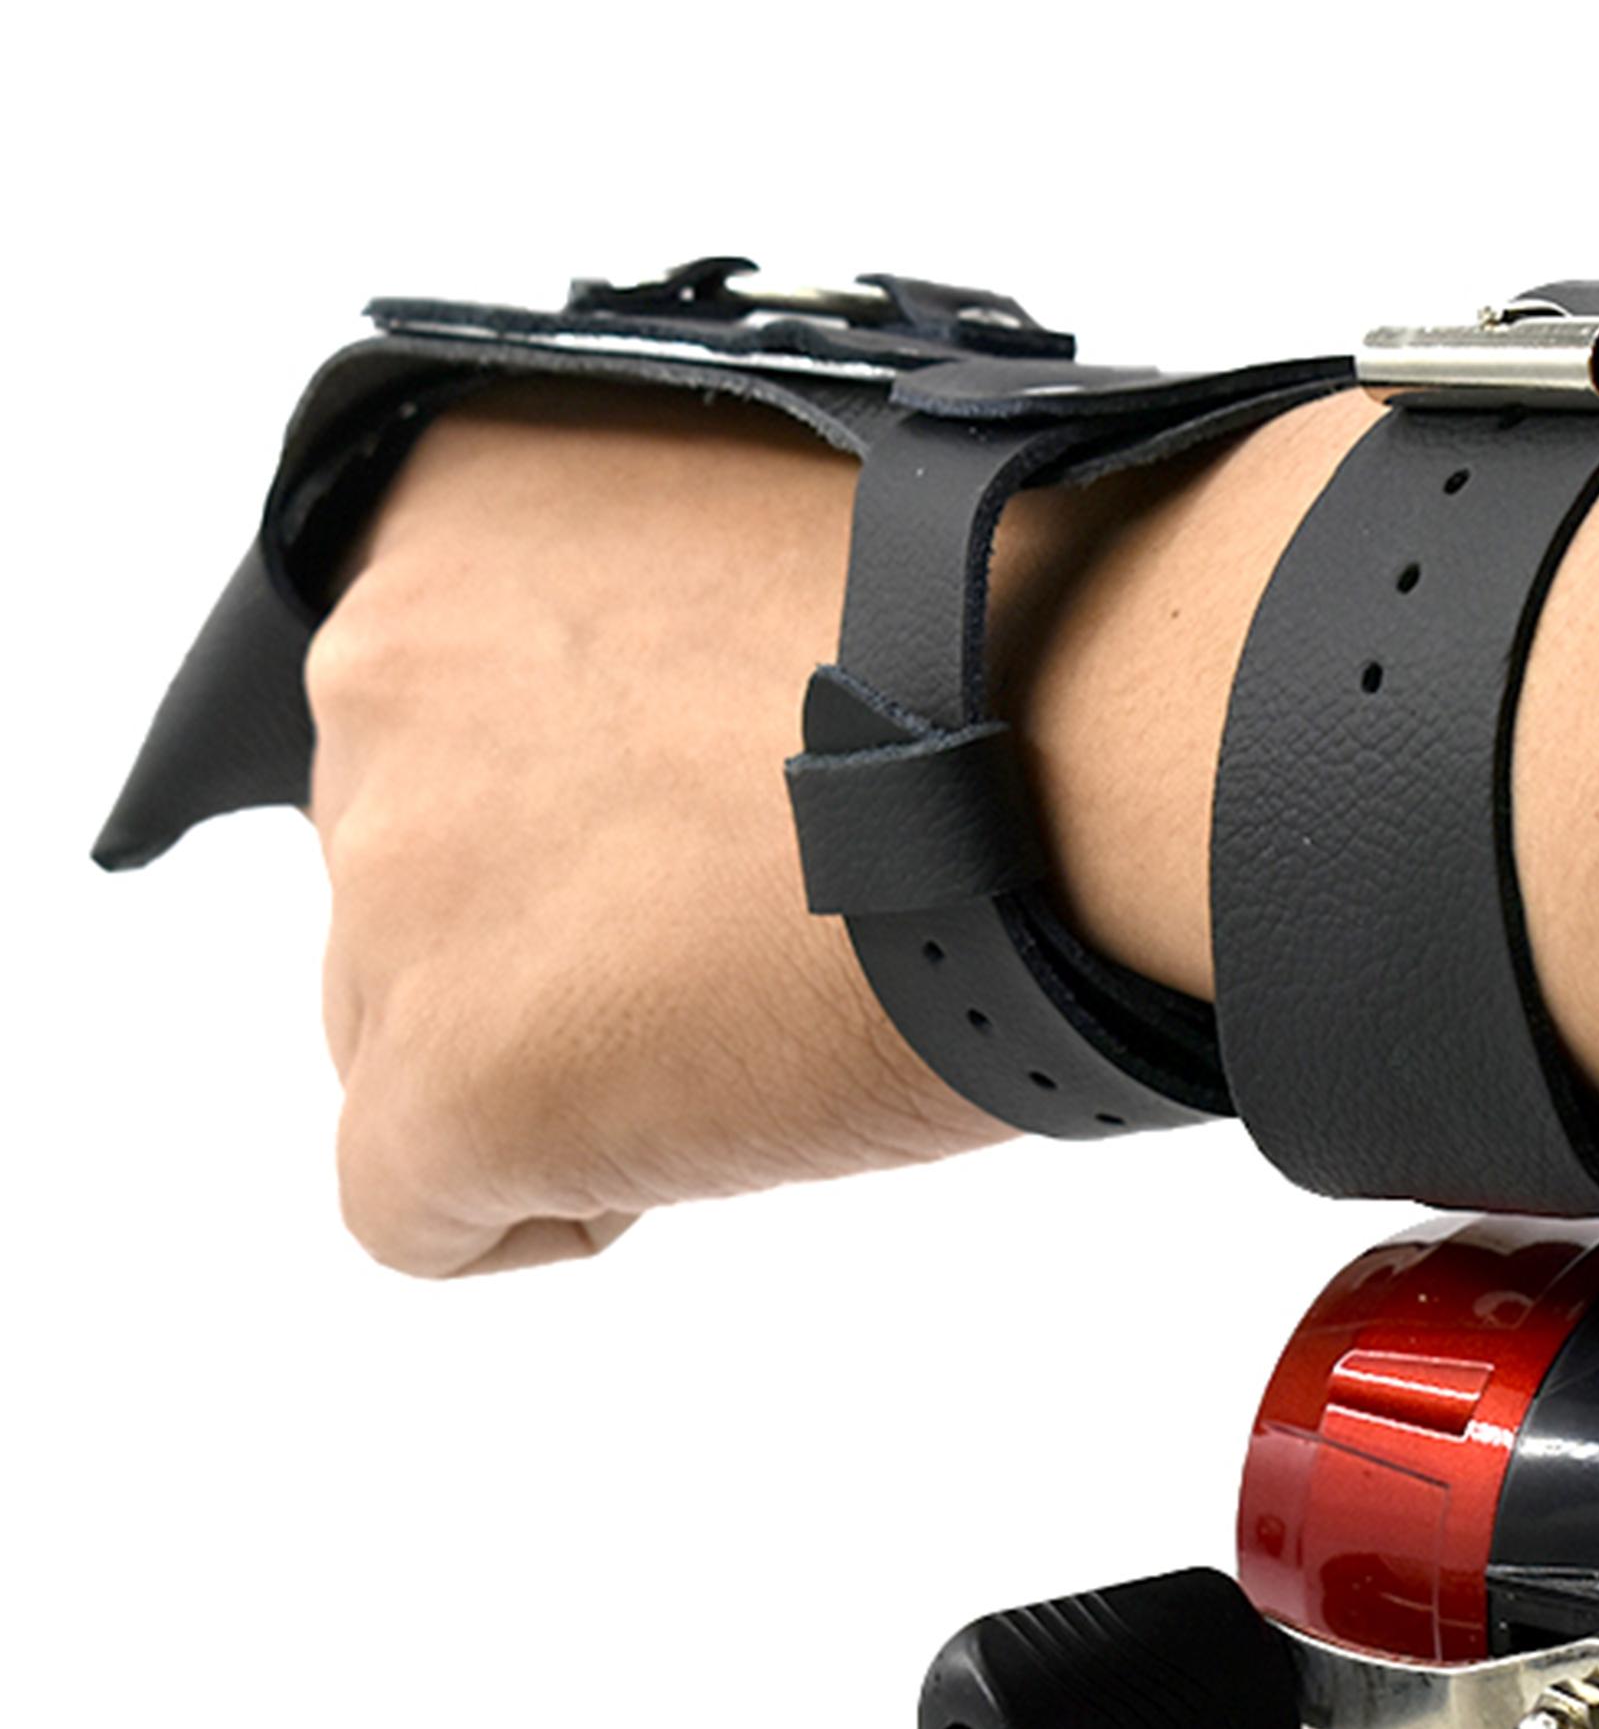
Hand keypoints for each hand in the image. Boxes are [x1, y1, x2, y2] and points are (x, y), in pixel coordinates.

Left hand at [306, 381, 1008, 1275]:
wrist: (1088, 760)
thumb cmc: (1017, 644)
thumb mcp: (773, 552)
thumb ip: (654, 622)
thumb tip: (670, 749)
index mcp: (463, 518)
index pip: (437, 718)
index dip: (578, 807)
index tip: (700, 833)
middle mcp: (380, 677)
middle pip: (409, 878)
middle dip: (554, 932)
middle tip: (743, 934)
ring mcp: (396, 888)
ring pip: (402, 1035)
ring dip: (560, 1052)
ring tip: (757, 1026)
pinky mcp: (447, 1084)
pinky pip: (417, 1210)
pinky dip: (544, 1204)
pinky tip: (694, 1138)